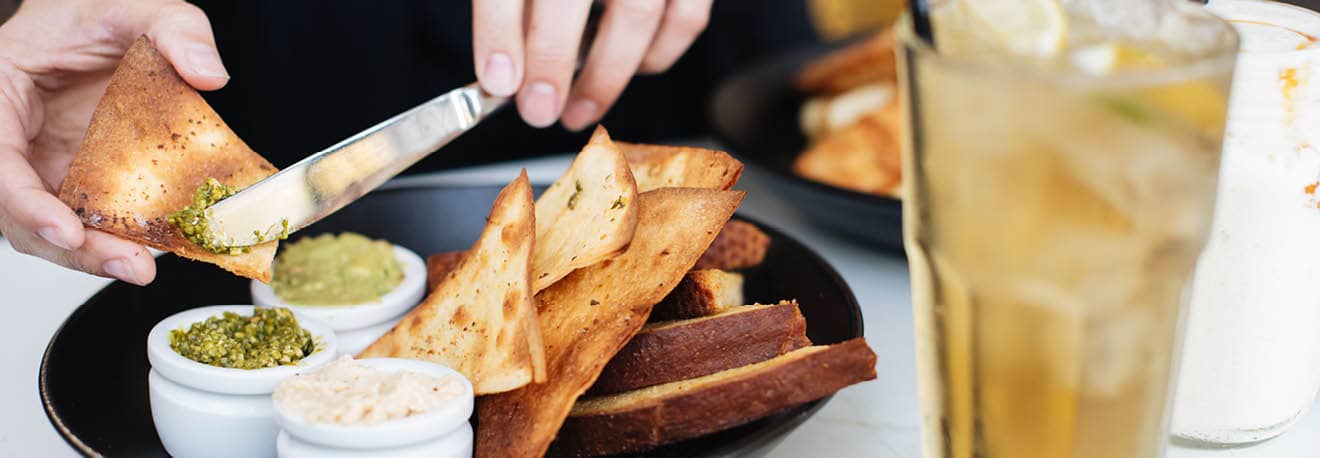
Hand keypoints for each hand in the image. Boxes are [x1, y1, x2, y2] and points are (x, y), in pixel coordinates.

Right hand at [0, 0, 227, 284]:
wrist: (102, 24)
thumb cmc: (98, 13)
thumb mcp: (141, 7)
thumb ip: (177, 30)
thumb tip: (211, 74)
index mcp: (1, 93)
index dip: (25, 203)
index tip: (65, 230)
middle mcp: (11, 138)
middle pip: (19, 210)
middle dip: (72, 248)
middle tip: (130, 266)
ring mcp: (40, 163)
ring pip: (49, 226)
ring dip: (93, 254)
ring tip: (142, 267)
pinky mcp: (73, 179)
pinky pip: (85, 218)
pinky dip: (113, 237)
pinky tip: (154, 248)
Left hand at [473, 0, 711, 129]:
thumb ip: (512, 8)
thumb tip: (505, 71)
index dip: (499, 31)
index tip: (497, 81)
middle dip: (551, 60)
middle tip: (538, 110)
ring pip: (637, 14)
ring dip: (605, 75)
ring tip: (578, 110)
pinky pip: (685, 19)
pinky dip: (656, 55)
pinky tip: (629, 70)